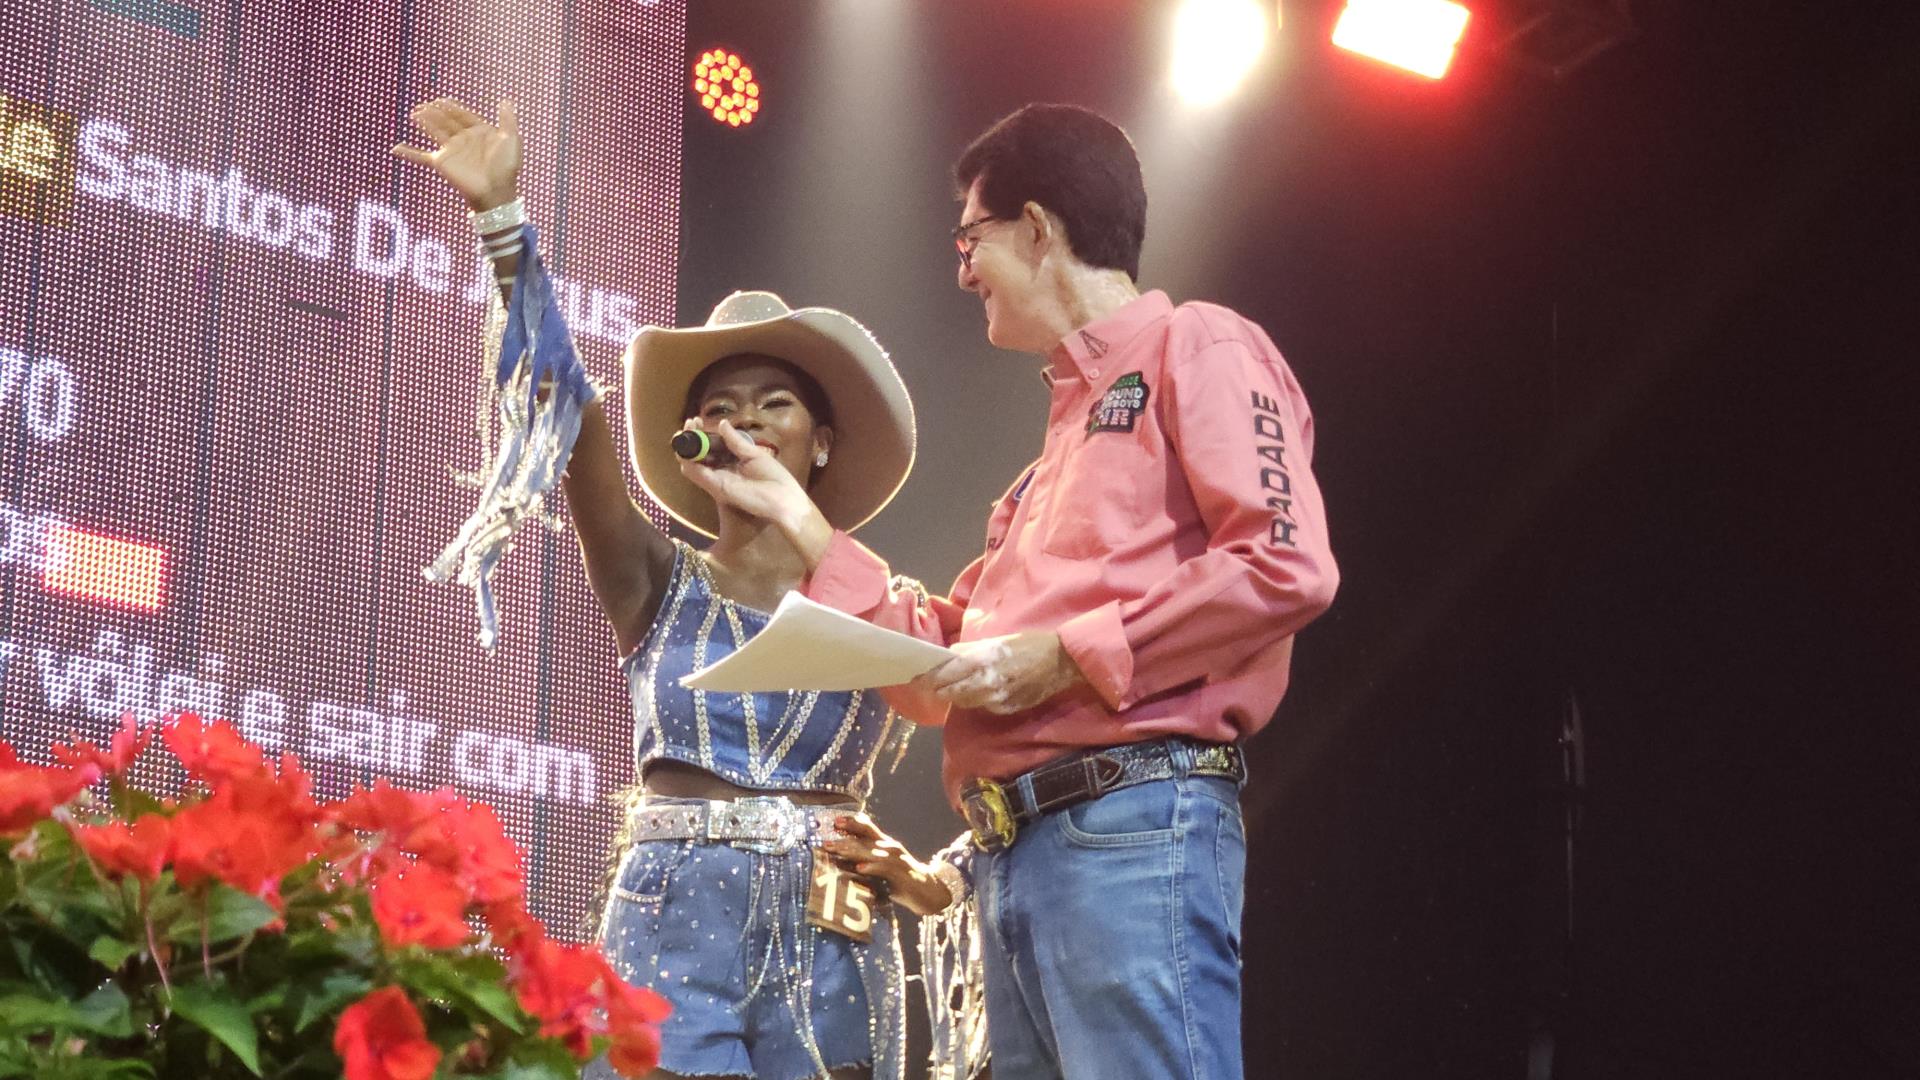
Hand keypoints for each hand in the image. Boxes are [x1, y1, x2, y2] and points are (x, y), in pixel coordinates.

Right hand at [392, 97, 522, 211]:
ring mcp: (451, 150)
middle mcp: (463, 140)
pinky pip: (421, 156)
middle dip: (434, 111)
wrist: (496, 189)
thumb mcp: (511, 139)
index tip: (442, 99)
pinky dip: (408, 153)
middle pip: (446, 120)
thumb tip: (505, 99)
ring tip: (414, 113)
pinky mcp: (442, 162)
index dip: (452, 106)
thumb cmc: (506, 167)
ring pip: (434, 131)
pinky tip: (395, 149)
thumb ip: (507, 119)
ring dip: (424, 122)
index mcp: (479, 132)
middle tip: (423, 104)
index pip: (462, 114)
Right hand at [677, 420, 828, 537]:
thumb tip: (721, 423)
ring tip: (686, 430)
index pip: (708, 448)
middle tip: (691, 422)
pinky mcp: (717, 488)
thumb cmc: (774, 478)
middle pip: (697, 455)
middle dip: (690, 437)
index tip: (698, 420)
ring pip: (691, 464)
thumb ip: (735, 441)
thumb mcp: (753, 454)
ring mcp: (717, 481)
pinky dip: (689, 462)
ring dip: (685, 447)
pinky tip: (687, 447)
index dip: (701, 434)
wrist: (783, 499)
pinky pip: (696, 475)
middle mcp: (720, 472)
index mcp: (730, 463)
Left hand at [821, 813, 952, 916]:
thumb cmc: (900, 880)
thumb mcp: (881, 868)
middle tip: (826, 842)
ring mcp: (896, 860)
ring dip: (853, 850)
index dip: (851, 823)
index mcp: (884, 844)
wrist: (928, 891)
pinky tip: (860, 868)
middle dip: (844, 839)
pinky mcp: (901, 874)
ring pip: (872, 851)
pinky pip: (885, 868)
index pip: (867, 828)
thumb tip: (839, 861)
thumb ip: (864, 862)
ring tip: (837, 851)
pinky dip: (872, 867)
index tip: (834, 821)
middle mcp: (890, 848)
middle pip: (865, 838)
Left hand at [911, 630, 1086, 713]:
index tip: (915, 677)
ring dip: (954, 695)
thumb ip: (968, 650)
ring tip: (949, 687)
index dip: (926, 678)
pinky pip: (980, 706)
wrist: (1059, 662)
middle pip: (948, 693)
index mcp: (980, 660)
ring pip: (962, 702)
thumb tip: (947, 656)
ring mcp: (995, 700)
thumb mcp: (995, 640)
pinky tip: (976, 691)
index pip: (943, 675)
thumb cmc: (1027, 645)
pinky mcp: (1004, 709)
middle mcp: (984, 683)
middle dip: (936, 689)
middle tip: (928, 684)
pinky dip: (974, 699)